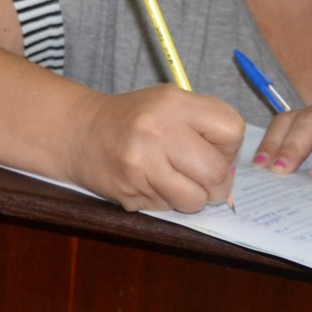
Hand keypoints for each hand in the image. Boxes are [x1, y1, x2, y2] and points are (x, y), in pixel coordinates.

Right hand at [66, 85, 244, 211]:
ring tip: (174, 181)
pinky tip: (149, 182)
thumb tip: (231, 173)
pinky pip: (167, 209)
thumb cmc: (134, 119)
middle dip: (217, 183)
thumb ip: (204, 128)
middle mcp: (157, 131)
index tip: (212, 148)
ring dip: (191, 198)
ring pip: (194, 199)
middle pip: (216, 172)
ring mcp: (141, 164)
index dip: (229, 146)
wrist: (79, 131)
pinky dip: (165, 201)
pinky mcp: (129, 192)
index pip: (231, 130)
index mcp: (173, 103)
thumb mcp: (170, 104)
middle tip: (202, 178)